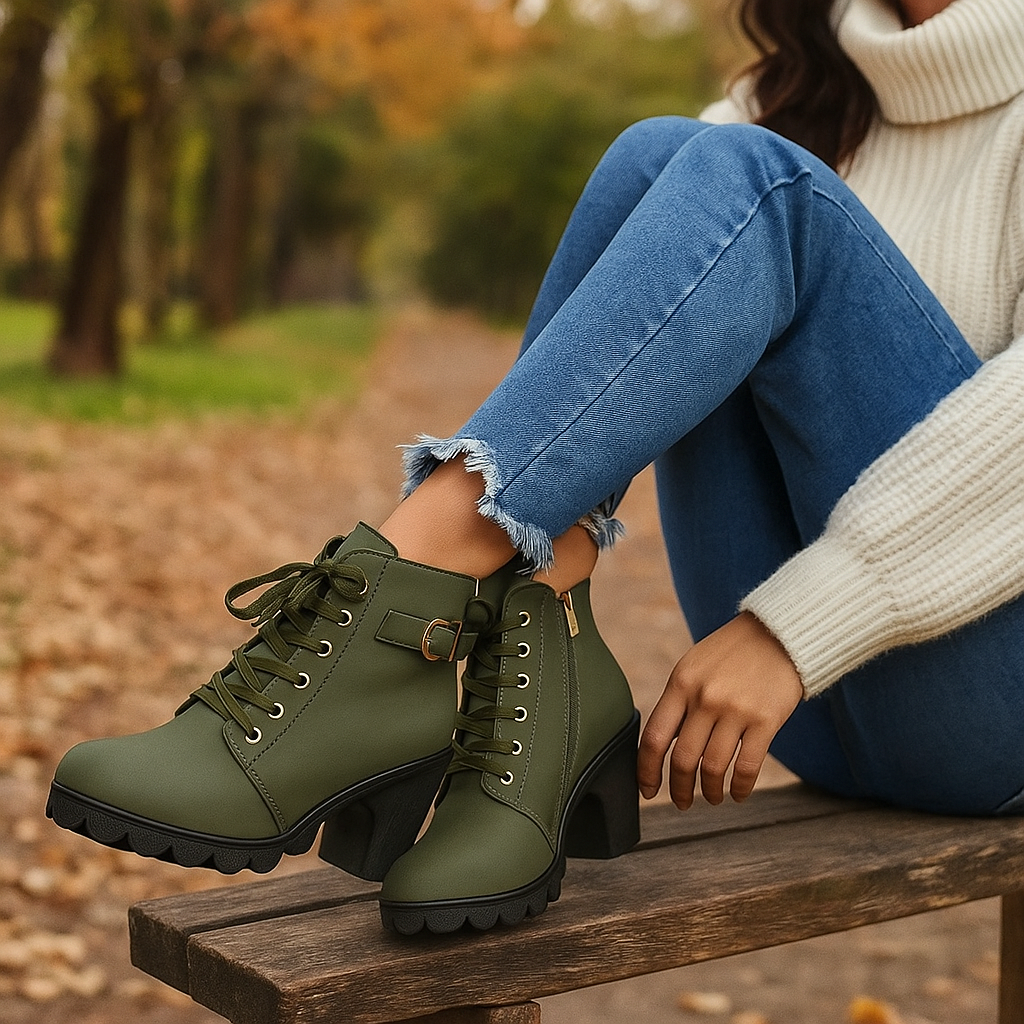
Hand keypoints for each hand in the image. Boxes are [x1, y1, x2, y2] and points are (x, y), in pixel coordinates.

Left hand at [637, 612, 802, 808]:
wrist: (778, 634)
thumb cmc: (730, 654)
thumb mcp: (693, 667)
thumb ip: (678, 702)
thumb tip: (662, 746)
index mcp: (680, 684)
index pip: (654, 738)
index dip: (647, 771)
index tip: (648, 790)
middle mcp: (705, 698)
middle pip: (683, 759)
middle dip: (680, 790)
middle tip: (682, 803)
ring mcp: (736, 710)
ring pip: (713, 768)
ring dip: (711, 792)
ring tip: (713, 798)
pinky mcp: (766, 720)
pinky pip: (747, 766)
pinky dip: (739, 787)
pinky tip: (738, 794)